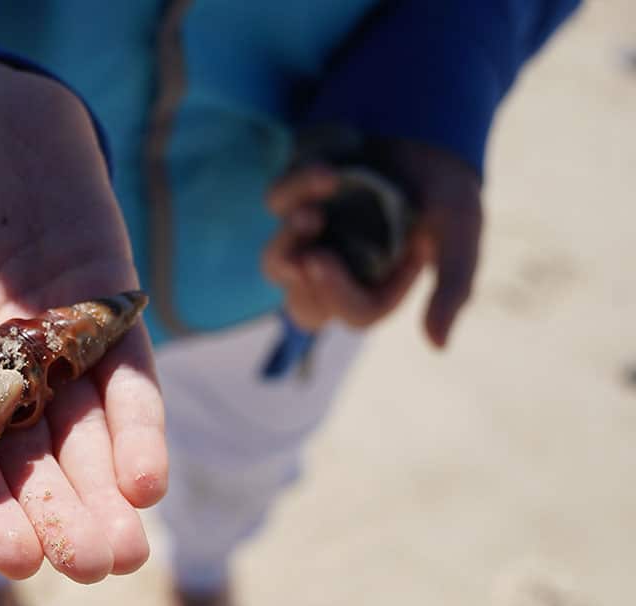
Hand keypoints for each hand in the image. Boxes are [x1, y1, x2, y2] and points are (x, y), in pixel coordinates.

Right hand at [0, 63, 166, 582]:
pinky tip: (149, 477)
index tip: (17, 557)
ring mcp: (55, 338)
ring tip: (127, 547)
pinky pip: (128, 376)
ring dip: (106, 490)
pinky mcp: (106, 304)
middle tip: (96, 564)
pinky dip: (139, 425)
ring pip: (85, 431)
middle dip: (61, 513)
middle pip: (28, 458)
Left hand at [262, 139, 482, 346]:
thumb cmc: (446, 194)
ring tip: (313, 214)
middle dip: (305, 286)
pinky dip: (296, 188)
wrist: (429, 131)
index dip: (344, 294)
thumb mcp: (458, 238)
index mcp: (377, 289)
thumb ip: (451, 290)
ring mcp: (312, 237)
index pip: (354, 313)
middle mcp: (340, 271)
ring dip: (289, 242)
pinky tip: (328, 173)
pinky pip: (277, 202)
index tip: (336, 261)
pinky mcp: (294, 198)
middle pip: (302, 309)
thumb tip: (437, 347)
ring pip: (274, 263)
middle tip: (313, 259)